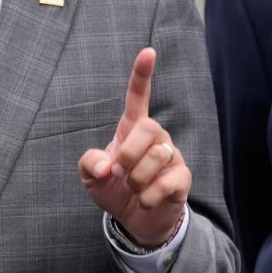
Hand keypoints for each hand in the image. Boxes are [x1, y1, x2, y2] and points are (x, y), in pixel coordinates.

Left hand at [79, 48, 189, 247]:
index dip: (142, 75)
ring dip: (137, 179)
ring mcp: (171, 157)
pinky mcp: (182, 178)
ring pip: (157, 156)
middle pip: (148, 127)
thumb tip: (104, 165)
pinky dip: (149, 196)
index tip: (148, 52)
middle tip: (121, 172)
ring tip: (134, 189)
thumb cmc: (114, 189)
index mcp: (132, 130)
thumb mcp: (91, 177)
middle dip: (129, 153)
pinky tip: (146, 201)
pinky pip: (167, 181)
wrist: (136, 220)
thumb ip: (89, 163)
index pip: (138, 97)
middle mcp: (155, 138)